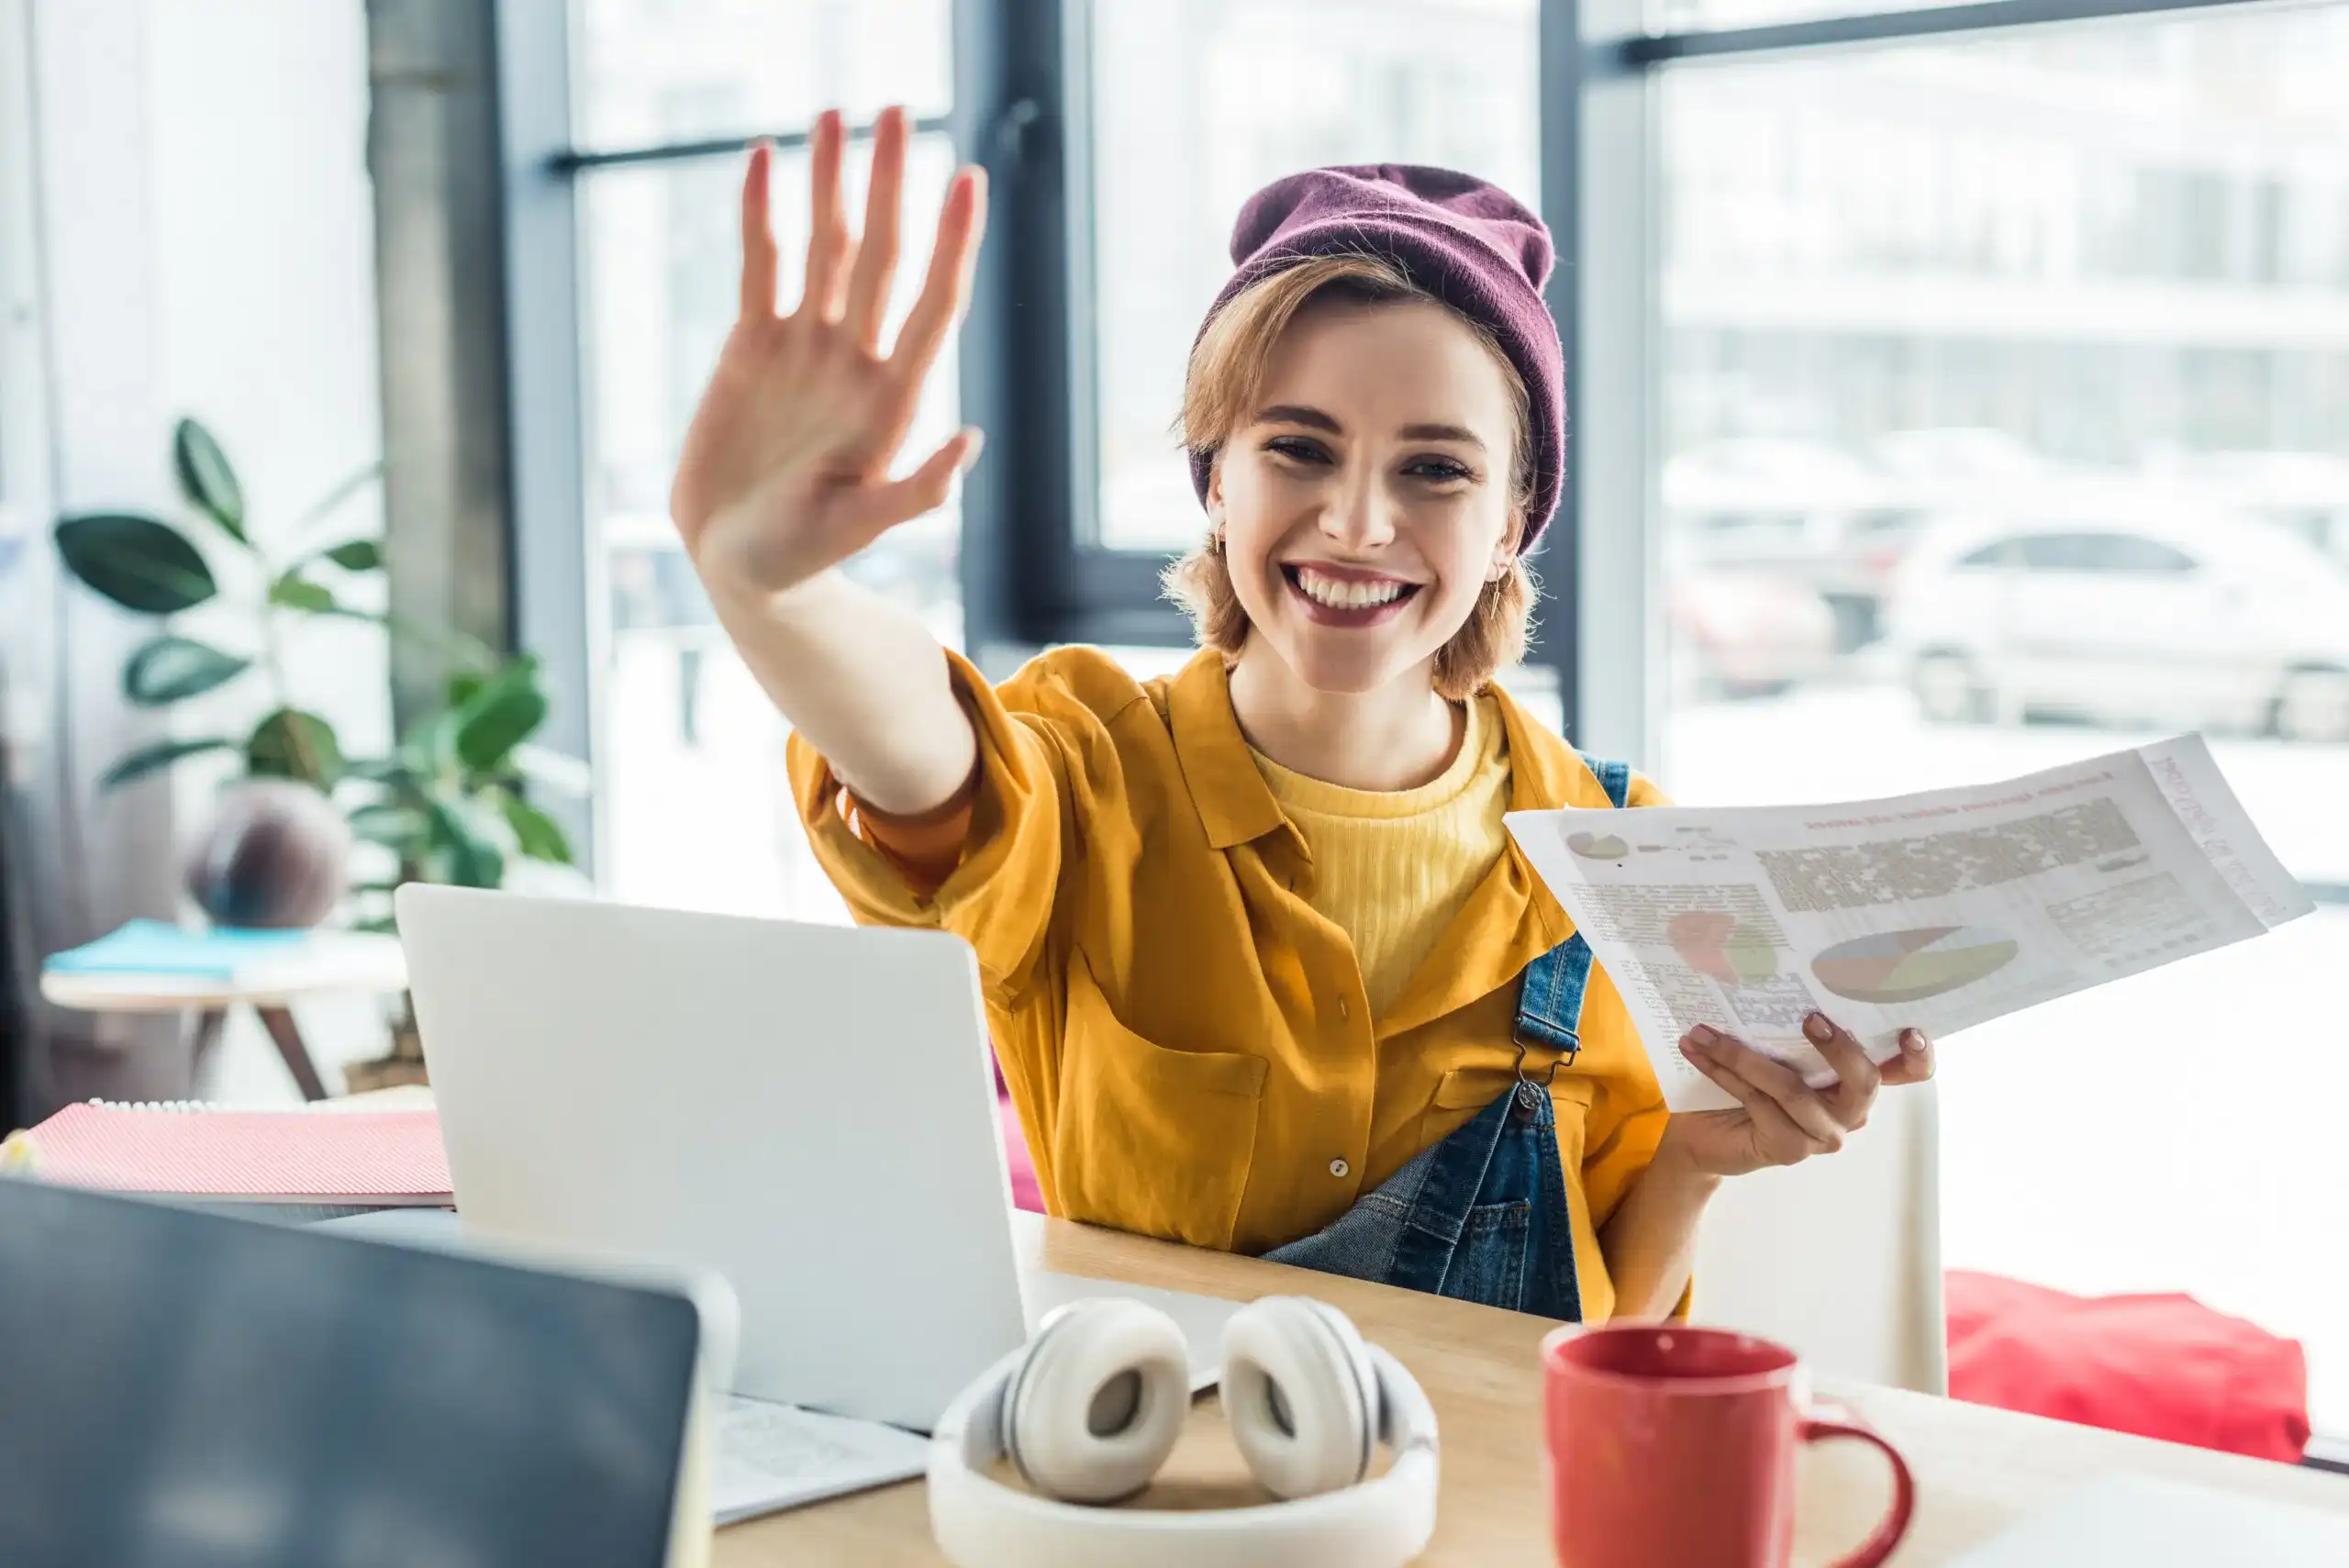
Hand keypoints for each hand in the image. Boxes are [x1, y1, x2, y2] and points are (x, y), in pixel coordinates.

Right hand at [670, 106, 987, 603]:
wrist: (738, 563)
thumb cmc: (803, 557)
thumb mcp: (858, 527)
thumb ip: (914, 490)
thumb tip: (972, 442)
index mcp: (892, 398)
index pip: (933, 303)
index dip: (950, 243)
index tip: (968, 180)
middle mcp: (854, 359)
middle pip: (881, 254)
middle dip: (889, 185)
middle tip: (896, 111)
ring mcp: (805, 347)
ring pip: (824, 246)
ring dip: (829, 182)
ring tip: (832, 114)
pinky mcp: (751, 345)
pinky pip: (761, 264)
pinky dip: (761, 213)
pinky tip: (764, 158)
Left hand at [1657, 1013, 1934, 1179]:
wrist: (1701, 1133)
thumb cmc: (1745, 1080)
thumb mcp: (1772, 1044)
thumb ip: (1789, 1022)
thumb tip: (1773, 965)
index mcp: (1855, 1079)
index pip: (1908, 1071)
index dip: (1918, 1055)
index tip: (1911, 1029)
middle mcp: (1850, 1110)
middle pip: (1865, 1081)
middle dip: (1839, 1047)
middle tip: (1809, 1017)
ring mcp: (1824, 1134)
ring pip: (1794, 1089)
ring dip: (1744, 1055)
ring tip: (1705, 1030)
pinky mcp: (1791, 1150)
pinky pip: (1759, 1103)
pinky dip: (1723, 1072)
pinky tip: (1696, 1049)